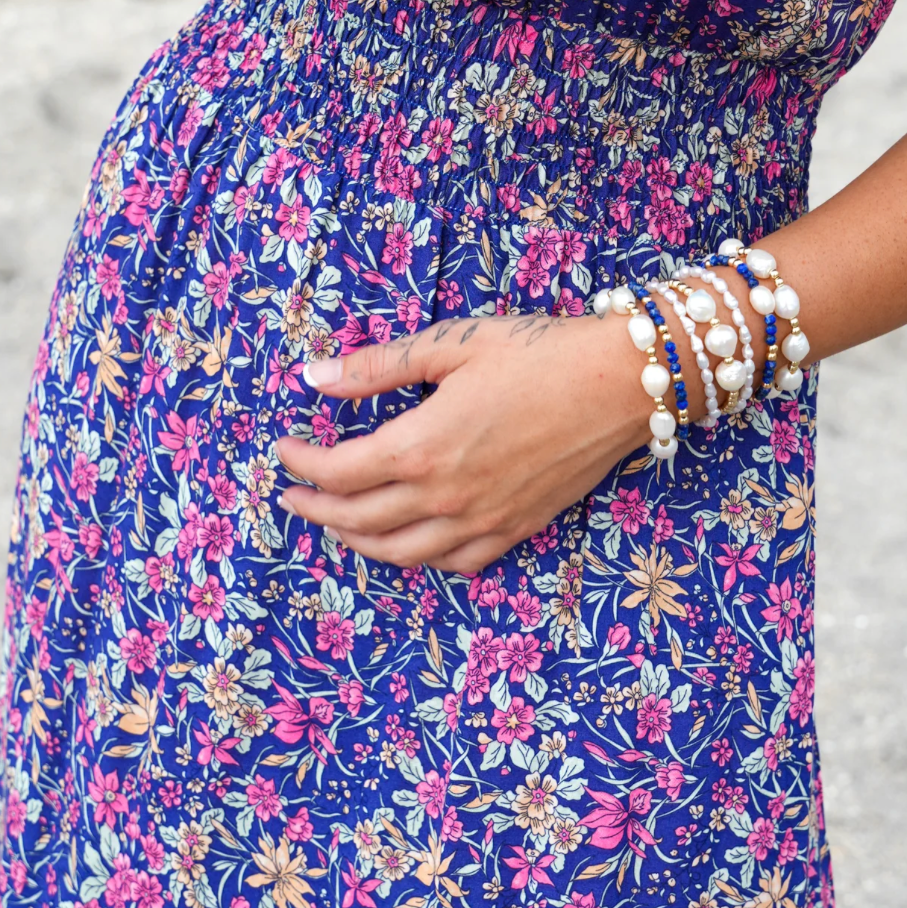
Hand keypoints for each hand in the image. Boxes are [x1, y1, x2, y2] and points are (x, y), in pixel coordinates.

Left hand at [274, 313, 653, 574]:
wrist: (622, 384)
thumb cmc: (539, 353)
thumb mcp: (453, 345)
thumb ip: (379, 367)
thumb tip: (314, 378)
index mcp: (422, 446)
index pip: (337, 472)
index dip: (300, 464)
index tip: (283, 450)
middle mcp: (445, 495)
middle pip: (356, 521)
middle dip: (314, 509)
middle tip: (292, 495)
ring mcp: (481, 520)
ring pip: (399, 553)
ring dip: (356, 542)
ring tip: (335, 523)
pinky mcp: (515, 528)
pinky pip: (453, 563)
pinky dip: (417, 558)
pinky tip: (407, 543)